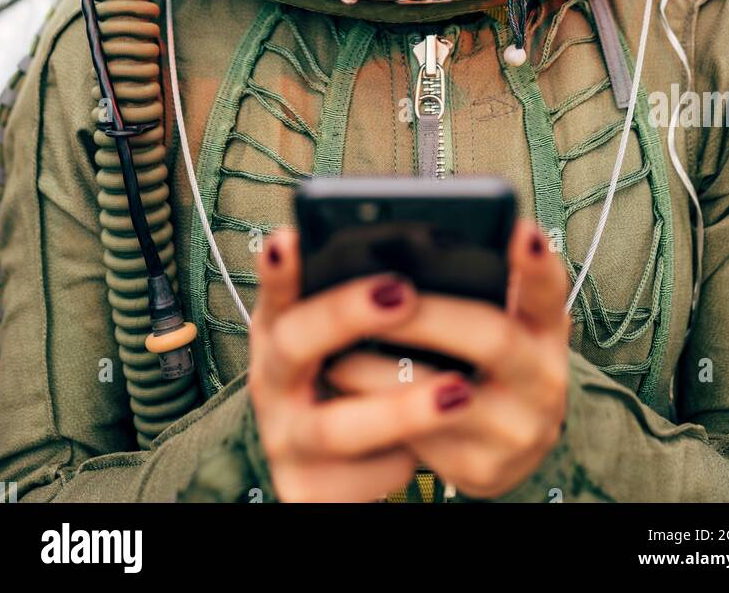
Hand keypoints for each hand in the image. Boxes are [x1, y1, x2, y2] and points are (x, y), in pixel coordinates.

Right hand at [247, 229, 500, 501]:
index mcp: (279, 331)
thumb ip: (367, 299)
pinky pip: (358, 480)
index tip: (289, 238)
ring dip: (398, 408)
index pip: (274, 292)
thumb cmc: (349, 379)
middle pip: (295, 344)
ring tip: (456, 391)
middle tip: (402, 292)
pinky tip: (426, 451)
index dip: (277, 271)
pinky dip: (397, 463)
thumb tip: (419, 249)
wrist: (331, 469)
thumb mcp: (346, 339)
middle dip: (346, 315)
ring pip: (335, 426)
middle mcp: (271, 382)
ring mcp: (286, 439)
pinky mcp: (308, 490)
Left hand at [324, 220, 569, 498]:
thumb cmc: (491, 358)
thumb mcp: (505, 319)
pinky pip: (419, 437)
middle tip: (380, 294)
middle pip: (492, 338)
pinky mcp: (479, 467)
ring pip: (444, 396)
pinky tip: (343, 386)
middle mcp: (543, 380)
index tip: (521, 230)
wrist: (508, 442)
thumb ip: (483, 283)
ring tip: (340, 346)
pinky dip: (377, 408)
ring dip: (384, 371)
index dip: (537, 263)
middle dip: (428, 316)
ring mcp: (515, 430)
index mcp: (547, 330)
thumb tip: (418, 236)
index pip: (549, 290)